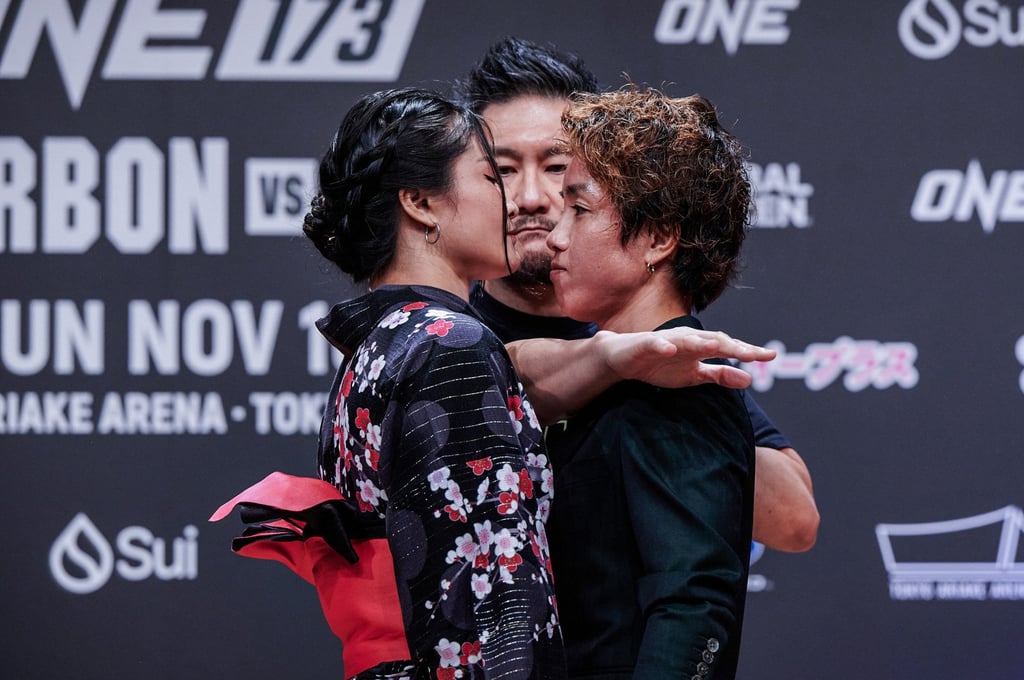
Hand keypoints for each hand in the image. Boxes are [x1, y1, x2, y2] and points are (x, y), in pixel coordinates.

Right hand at [597, 327, 775, 389]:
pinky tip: (670, 350)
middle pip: (713, 340)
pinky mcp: (645, 345)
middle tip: (753, 354)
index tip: (770, 356)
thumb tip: (749, 379)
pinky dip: (663, 346)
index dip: (748, 352)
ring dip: (701, 343)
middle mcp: (686, 339)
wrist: (623, 359)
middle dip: (733, 346)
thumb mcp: (693, 376)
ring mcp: (666, 340)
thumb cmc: (660, 365)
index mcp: (699, 347)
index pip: (728, 347)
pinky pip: (655, 344)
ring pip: (686, 340)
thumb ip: (719, 375)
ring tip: (718, 348)